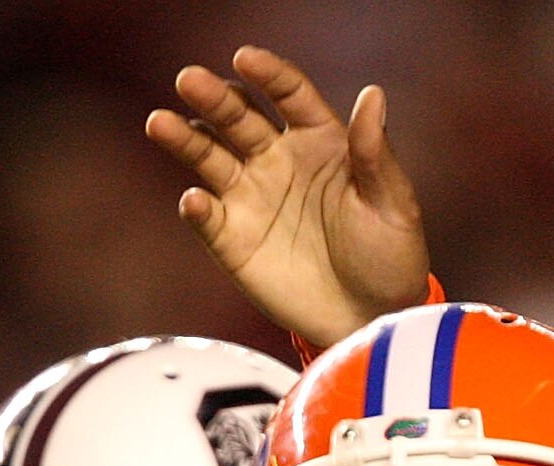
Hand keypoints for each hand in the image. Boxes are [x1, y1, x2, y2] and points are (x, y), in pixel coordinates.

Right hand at [145, 46, 430, 348]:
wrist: (369, 320)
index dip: (268, 74)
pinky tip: (195, 200)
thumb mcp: (392, 205)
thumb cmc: (389, 257)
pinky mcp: (232, 239)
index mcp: (319, 140)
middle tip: (188, 80)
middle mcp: (278, 160)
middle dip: (214, 97)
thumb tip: (373, 93)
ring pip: (209, 156)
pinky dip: (197, 207)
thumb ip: (376, 153)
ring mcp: (251, 197)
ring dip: (185, 138)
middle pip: (238, 117)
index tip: (245, 59)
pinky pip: (207, 217)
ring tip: (160, 122)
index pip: (288, 95)